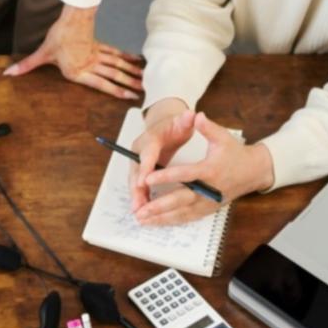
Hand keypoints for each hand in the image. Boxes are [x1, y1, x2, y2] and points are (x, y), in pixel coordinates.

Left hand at [2, 4, 142, 99]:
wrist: (72, 16)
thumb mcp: (43, 53)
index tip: (129, 97)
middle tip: (142, 92)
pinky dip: (127, 58)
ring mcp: (97, 55)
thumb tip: (9, 73)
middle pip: (113, 76)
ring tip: (143, 80)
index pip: (101, 84)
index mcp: (79, 71)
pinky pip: (115, 54)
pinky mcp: (99, 46)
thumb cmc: (59, 35)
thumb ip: (27, 66)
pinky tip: (136, 61)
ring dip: (131, 73)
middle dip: (128, 85)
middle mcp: (91, 64)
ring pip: (117, 66)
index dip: (116, 91)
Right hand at [129, 98, 191, 212]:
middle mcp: (140, 150)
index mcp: (150, 138)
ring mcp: (138, 160)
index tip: (144, 181)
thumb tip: (192, 114)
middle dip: (136, 188)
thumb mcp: (182, 122)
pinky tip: (144, 209)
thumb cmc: (176, 125)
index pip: (146, 153)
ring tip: (139, 212)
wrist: (166, 124)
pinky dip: (141, 196)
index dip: (145, 168)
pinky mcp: (141, 169)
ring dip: (137, 195)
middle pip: (136, 170)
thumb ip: (186, 120)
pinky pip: (139, 184)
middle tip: (138, 205)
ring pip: (135, 179)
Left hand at [133, 111, 274, 225]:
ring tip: (141, 219)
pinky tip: (156, 222)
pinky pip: (187, 217)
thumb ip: (208, 127)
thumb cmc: (235, 153)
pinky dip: (171, 221)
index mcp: (210, 171)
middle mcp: (208, 190)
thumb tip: (196, 115)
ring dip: (161, 217)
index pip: (185, 175)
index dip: (166, 177)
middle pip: (181, 200)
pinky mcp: (208, 209)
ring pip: (182, 213)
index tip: (148, 179)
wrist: (253, 171)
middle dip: (159, 206)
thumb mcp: (223, 137)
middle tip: (139, 210)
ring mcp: (208, 202)